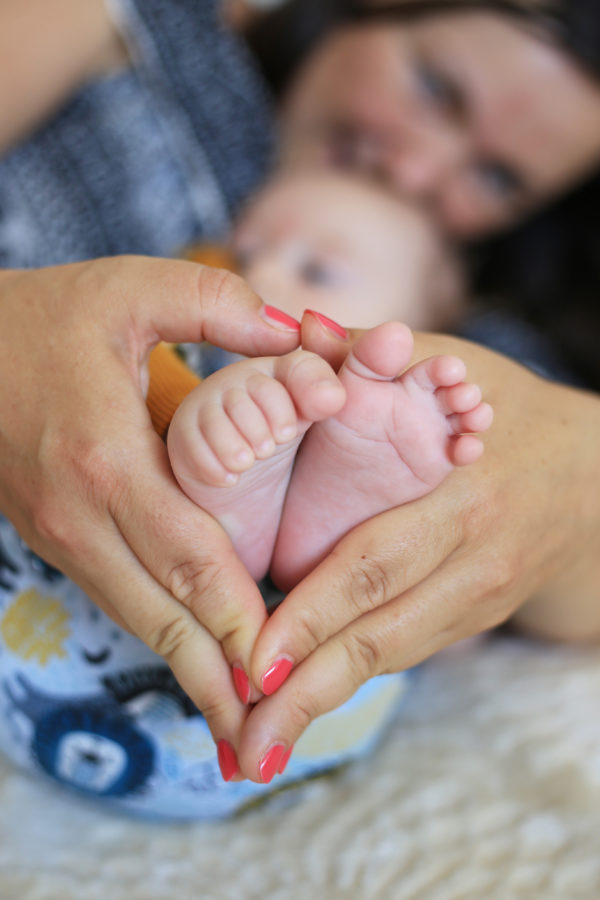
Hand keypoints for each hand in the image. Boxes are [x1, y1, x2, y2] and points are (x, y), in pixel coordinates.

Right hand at [0, 256, 300, 757]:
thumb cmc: (42, 318)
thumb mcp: (131, 291)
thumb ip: (218, 308)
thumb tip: (302, 335)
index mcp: (107, 460)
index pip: (190, 560)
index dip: (240, 622)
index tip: (285, 675)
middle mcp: (82, 516)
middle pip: (164, 616)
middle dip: (219, 683)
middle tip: (267, 746)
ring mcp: (63, 535)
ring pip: (139, 620)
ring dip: (190, 675)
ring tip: (238, 732)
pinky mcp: (58, 538)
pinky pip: (121, 600)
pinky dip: (163, 640)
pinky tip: (195, 664)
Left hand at [234, 332, 599, 780]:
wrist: (595, 476)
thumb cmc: (508, 411)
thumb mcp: (457, 367)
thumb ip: (374, 352)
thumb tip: (298, 327)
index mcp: (463, 497)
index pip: (378, 563)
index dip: (316, 613)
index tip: (254, 657)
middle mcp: (474, 561)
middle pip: (381, 634)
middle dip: (306, 689)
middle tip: (242, 735)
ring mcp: (477, 598)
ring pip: (391, 658)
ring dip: (321, 705)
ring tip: (255, 745)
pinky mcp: (472, 617)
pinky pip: (405, 651)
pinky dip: (350, 683)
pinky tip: (300, 709)